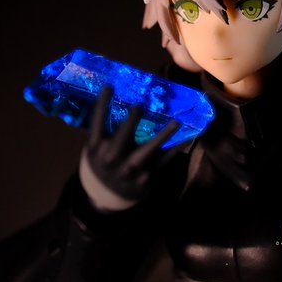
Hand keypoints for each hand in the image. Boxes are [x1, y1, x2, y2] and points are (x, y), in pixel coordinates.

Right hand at [80, 86, 180, 210]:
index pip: (97, 122)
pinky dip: (174, 149)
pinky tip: (184, 138)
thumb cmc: (103, 162)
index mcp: (96, 148)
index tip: (110, 86)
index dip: (102, 103)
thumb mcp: (97, 148)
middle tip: (139, 106)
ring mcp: (130, 169)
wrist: (107, 195)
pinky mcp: (146, 178)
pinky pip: (163, 161)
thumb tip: (124, 98)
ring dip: (163, 136)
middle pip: (122, 137)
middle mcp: (111, 158)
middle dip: (131, 121)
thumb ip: (106, 129)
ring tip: (176, 122)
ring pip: (147, 151)